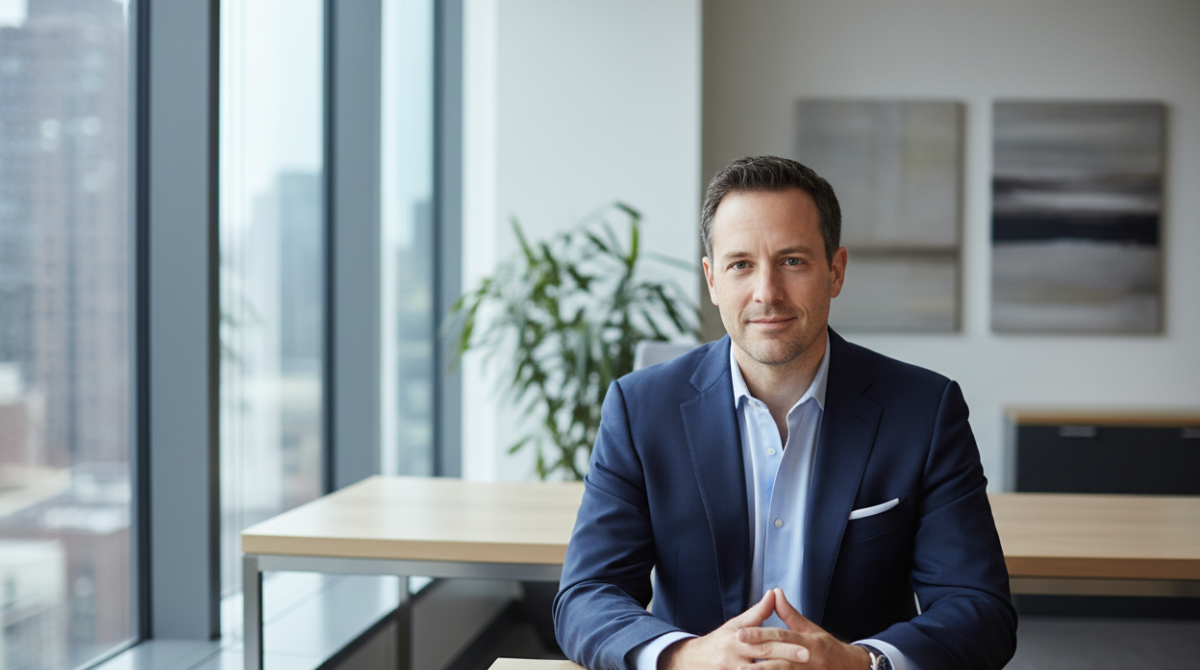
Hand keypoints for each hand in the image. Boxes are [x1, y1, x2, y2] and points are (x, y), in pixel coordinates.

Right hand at [659, 590, 802, 669]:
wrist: (690, 661)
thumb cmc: (718, 642)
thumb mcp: (735, 626)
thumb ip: (757, 613)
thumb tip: (774, 594)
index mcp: (737, 641)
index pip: (765, 642)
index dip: (786, 645)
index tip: (807, 648)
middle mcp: (734, 659)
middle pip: (765, 660)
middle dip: (787, 661)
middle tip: (808, 659)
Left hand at [733, 588, 871, 669]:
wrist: (851, 668)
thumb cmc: (827, 648)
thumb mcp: (811, 629)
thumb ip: (790, 614)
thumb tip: (775, 592)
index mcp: (809, 642)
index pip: (780, 636)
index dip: (759, 635)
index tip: (739, 634)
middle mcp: (809, 660)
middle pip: (780, 660)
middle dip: (758, 661)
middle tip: (736, 662)